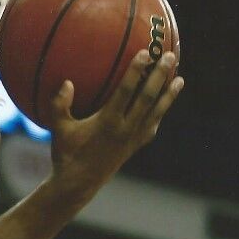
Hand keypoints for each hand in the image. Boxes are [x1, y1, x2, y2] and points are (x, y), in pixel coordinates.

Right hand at [49, 49, 182, 197]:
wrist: (77, 186)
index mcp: (107, 123)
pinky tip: (164, 104)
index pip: (125, 92)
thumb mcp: (59, 131)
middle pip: (147, 99)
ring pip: (155, 113)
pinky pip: (151, 127)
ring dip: (169, 96)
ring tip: (180, 79)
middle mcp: (124, 130)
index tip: (145, 53)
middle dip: (160, 76)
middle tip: (171, 56)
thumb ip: (59, 107)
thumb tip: (67, 83)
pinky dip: (159, 114)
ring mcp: (132, 139)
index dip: (135, 72)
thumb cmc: (66, 155)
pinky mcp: (134, 147)